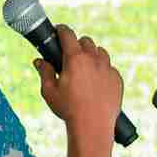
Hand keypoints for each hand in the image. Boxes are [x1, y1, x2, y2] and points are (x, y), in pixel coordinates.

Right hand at [34, 25, 123, 139]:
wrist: (93, 126)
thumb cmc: (69, 109)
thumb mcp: (49, 91)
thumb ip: (44, 72)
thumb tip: (39, 61)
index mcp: (75, 59)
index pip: (68, 34)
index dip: (61, 30)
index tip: (58, 31)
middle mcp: (94, 59)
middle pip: (86, 41)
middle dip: (77, 44)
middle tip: (69, 55)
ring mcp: (108, 69)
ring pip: (100, 52)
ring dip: (92, 55)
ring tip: (84, 67)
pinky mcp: (117, 79)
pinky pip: (110, 67)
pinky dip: (102, 70)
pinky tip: (96, 81)